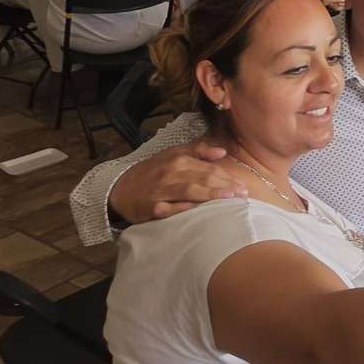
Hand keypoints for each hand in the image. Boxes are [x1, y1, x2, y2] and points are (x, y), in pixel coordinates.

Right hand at [110, 140, 248, 223]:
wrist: (120, 188)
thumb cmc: (153, 172)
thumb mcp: (173, 155)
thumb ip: (198, 151)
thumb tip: (222, 152)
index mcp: (178, 160)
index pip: (208, 168)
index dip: (227, 177)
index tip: (243, 185)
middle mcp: (170, 173)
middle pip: (203, 178)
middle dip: (225, 186)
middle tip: (243, 194)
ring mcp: (160, 191)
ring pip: (190, 191)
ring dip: (211, 195)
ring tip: (230, 200)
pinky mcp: (151, 208)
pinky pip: (170, 209)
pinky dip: (184, 209)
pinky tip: (199, 211)